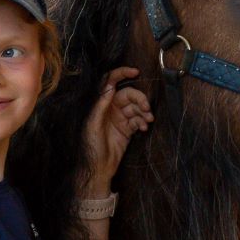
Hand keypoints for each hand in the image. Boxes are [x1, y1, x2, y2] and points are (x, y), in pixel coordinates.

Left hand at [82, 66, 152, 188]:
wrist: (98, 168)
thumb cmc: (91, 147)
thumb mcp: (93, 124)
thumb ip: (101, 104)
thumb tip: (109, 85)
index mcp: (101, 105)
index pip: (111, 83)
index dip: (122, 74)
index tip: (135, 71)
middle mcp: (111, 109)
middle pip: (129, 95)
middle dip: (139, 99)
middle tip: (146, 108)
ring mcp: (120, 119)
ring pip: (136, 108)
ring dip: (144, 112)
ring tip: (148, 120)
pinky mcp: (127, 129)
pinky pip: (138, 120)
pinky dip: (143, 122)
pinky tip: (144, 128)